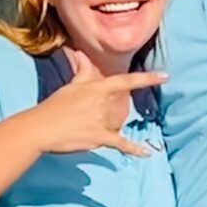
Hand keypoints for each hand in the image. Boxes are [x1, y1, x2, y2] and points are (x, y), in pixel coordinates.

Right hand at [25, 52, 165, 156]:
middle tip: (84, 116)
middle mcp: (104, 103)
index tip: (165, 75)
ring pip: (117, 124)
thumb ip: (82, 70)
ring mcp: (103, 121)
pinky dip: (133, 149)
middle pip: (120, 108)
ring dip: (107, 127)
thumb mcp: (71, 85)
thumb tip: (80, 52)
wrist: (42, 127)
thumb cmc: (54, 106)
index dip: (147, 78)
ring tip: (83, 127)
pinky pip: (121, 144)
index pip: (126, 81)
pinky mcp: (99, 137)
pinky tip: (146, 153)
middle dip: (108, 112)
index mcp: (98, 88)